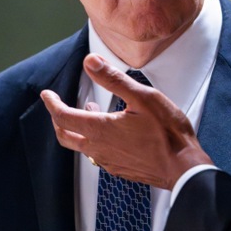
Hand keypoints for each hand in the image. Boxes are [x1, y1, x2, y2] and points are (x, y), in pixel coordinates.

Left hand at [41, 53, 212, 188]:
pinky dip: (94, 141)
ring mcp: (108, 162)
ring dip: (78, 129)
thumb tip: (90, 62)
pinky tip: (109, 132)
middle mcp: (99, 149)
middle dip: (58, 119)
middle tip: (58, 107)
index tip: (47, 94)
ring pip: (81, 146)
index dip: (52, 104)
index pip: (64, 117)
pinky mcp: (119, 169)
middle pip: (66, 136)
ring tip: (89, 113)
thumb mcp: (143, 97)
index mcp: (100, 130)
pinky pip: (97, 155)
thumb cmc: (167, 133)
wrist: (183, 168)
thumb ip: (113, 79)